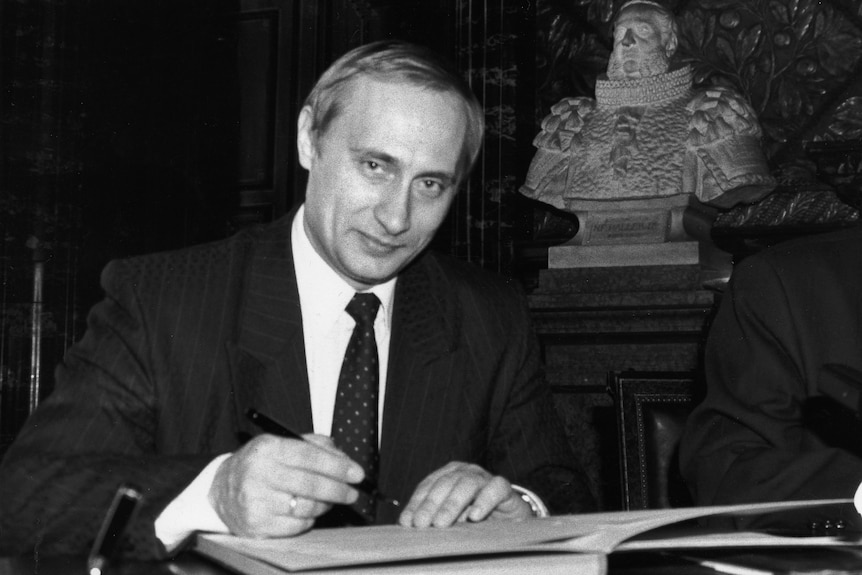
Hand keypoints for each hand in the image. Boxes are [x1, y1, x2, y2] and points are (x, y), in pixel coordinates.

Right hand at [209, 433, 363, 536]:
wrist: (221, 490)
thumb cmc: (258, 465)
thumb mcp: (280, 443)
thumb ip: (313, 445)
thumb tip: (343, 459)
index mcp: (266, 448)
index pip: (310, 457)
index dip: (338, 466)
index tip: (357, 473)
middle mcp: (258, 474)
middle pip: (311, 485)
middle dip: (338, 490)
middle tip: (352, 492)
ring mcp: (256, 502)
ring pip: (307, 507)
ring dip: (326, 505)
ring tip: (329, 500)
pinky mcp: (257, 525)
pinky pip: (297, 526)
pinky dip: (309, 519)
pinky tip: (308, 511)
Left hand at [398, 461, 532, 527]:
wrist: (511, 519)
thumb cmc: (476, 518)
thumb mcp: (453, 519)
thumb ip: (436, 519)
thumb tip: (412, 527)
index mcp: (447, 475)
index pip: (427, 486)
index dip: (416, 504)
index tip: (406, 522)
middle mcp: (464, 472)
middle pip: (444, 484)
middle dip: (430, 504)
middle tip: (421, 524)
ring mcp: (484, 477)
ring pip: (467, 484)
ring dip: (452, 504)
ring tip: (441, 523)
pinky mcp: (504, 487)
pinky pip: (495, 489)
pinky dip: (484, 501)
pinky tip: (475, 516)